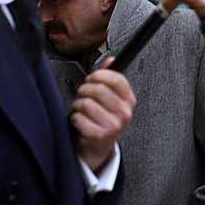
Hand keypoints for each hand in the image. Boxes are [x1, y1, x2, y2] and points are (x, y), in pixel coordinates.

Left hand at [71, 58, 135, 172]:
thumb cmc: (102, 118)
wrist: (98, 146)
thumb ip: (110, 77)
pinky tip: (79, 121)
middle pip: (98, 89)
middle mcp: (124, 113)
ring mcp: (113, 125)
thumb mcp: (110, 98)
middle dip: (84, 90)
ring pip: (86, 103)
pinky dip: (74, 118)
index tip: (92, 77)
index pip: (116, 79)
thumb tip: (111, 59)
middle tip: (82, 94)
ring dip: (78, 105)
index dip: (99, 74)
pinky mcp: (99, 136)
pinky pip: (79, 118)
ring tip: (81, 109)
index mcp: (129, 100)